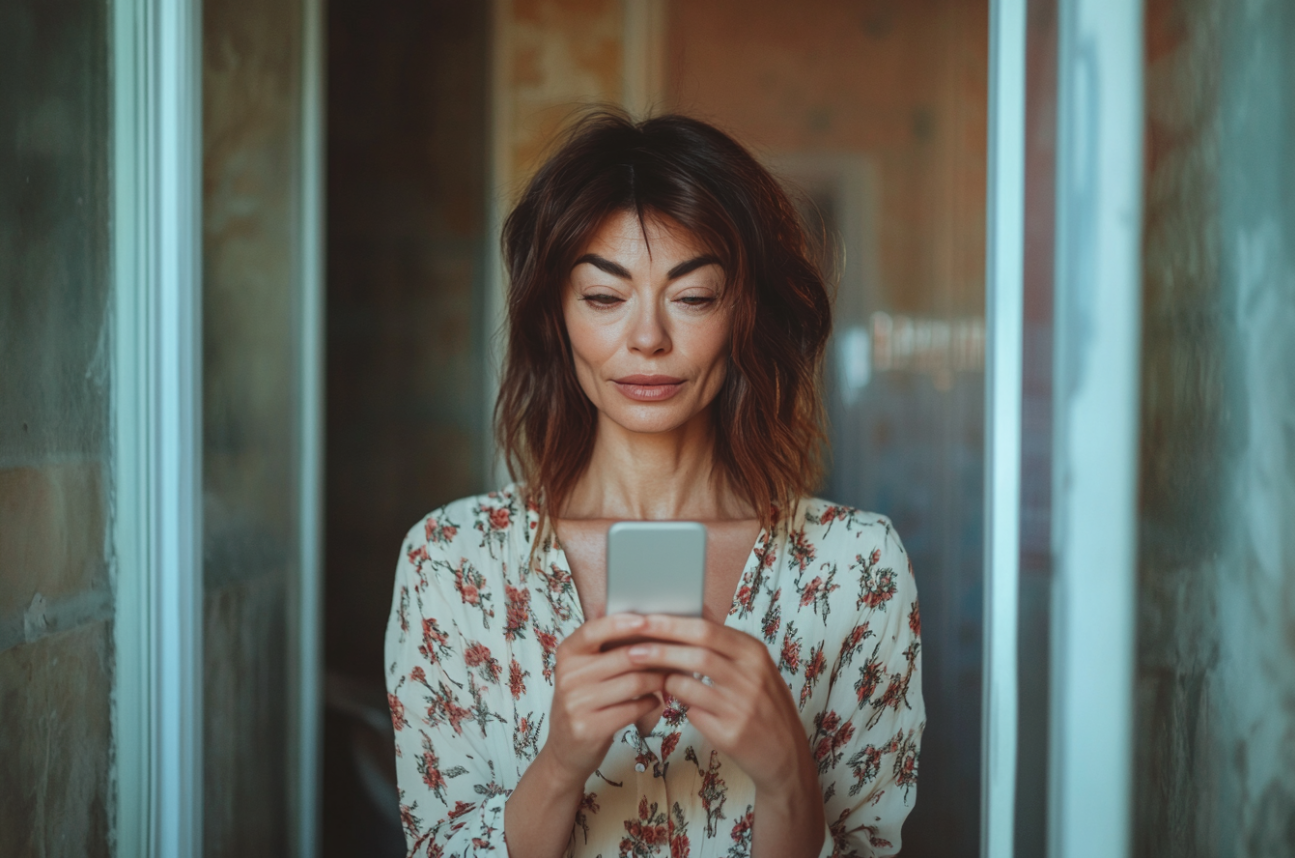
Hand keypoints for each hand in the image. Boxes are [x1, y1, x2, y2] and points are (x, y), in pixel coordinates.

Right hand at [539, 612, 666, 787]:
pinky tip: (655, 700)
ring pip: (635, 683)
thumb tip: (650, 625)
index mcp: (567, 654)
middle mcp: (568, 676)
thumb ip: (607, 650)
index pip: (594, 630)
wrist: (565, 750)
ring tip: (668, 678)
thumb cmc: (585, 702)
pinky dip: (652, 702)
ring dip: (659, 679)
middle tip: (679, 652)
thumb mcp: (584, 672)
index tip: (647, 620)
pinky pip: (634, 708)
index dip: (622, 623)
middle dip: (657, 654)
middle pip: (625, 657)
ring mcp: (576, 704)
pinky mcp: (589, 728)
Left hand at [623, 615, 816, 794]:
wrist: (786, 754)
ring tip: (644, 674)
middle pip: (696, 653)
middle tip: (631, 648)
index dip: (671, 624)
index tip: (643, 620)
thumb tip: (686, 616)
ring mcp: (742, 706)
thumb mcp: (754, 667)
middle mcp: (751, 676)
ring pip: (689, 684)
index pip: (707, 629)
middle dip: (659, 648)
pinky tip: (670, 701)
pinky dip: (678, 704)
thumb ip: (723, 645)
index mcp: (754, 652)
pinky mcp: (732, 733)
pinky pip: (692, 713)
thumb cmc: (763, 704)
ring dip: (662, 678)